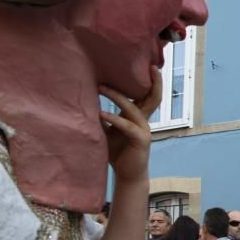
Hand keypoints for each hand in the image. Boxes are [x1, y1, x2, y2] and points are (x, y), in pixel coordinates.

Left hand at [99, 69, 161, 183]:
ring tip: (100, 87)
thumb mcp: (108, 131)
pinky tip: (101, 113)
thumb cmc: (117, 152)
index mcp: (138, 116)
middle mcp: (144, 120)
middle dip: (154, 82)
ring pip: (134, 108)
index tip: (144, 64)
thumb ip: (103, 116)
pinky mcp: (141, 140)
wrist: (128, 175)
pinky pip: (127, 126)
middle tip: (149, 66)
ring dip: (117, 96)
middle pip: (153, 97)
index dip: (148, 80)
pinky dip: (113, 118)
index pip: (145, 94)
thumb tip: (85, 101)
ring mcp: (144, 130)